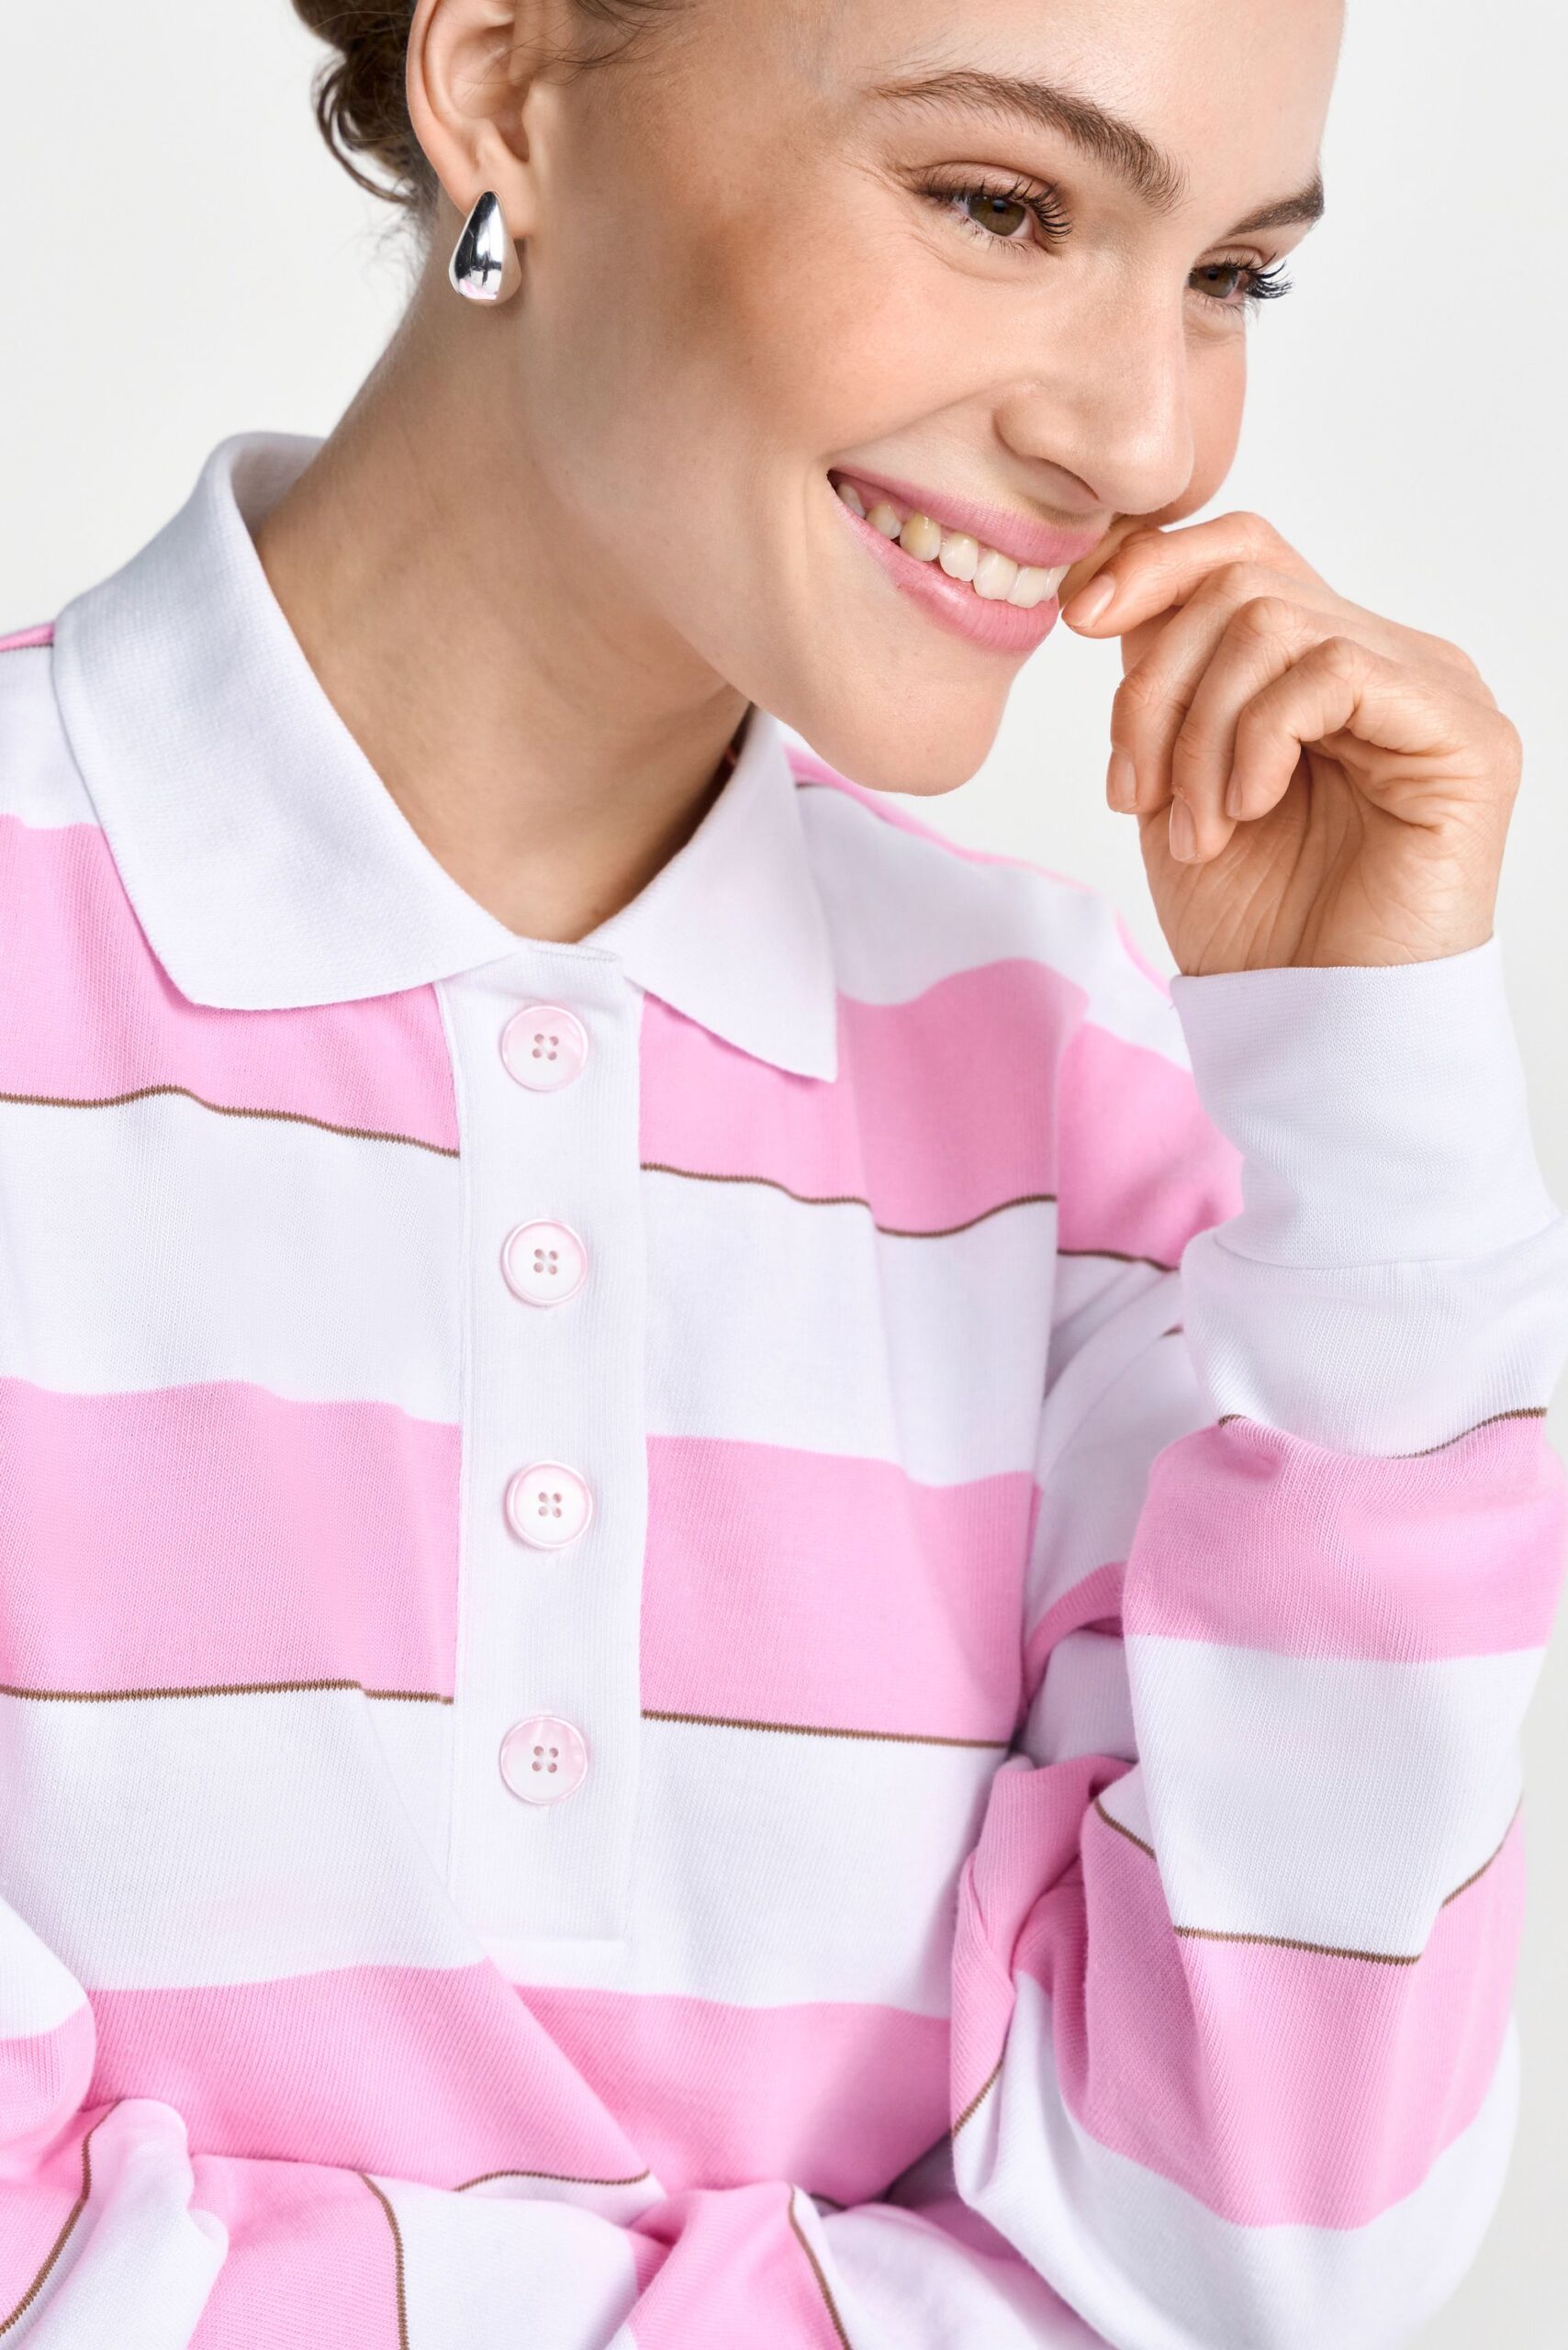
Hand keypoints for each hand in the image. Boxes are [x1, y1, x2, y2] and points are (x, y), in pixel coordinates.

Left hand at [1058, 513, 1522, 975]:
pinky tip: (1250, 811)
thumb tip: (1114, 582)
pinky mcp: (1466, 735)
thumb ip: (1163, 681)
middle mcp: (1386, 660)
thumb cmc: (1256, 924)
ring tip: (1199, 831)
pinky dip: (1261, 740)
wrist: (1315, 1025)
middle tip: (1139, 795)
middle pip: (1241, 584)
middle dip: (1157, 688)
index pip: (1243, 550)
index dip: (1154, 563)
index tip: (1079, 619)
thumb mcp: (1175, 784)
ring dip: (1200, 735)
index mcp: (1320, 665)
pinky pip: (1335, 671)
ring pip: (1274, 624)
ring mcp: (1432, 691)